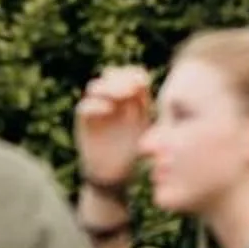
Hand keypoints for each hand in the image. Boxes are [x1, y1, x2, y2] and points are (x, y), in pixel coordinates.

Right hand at [73, 65, 152, 187]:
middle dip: (120, 78)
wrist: (114, 173)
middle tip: (130, 89)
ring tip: (118, 97)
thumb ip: (148, 112)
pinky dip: (95, 105)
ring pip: (95, 87)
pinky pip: (84, 107)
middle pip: (111, 75)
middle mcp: (110, 98)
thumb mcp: (145, 130)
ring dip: (106, 88)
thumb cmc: (133, 151)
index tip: (142, 83)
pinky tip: (108, 109)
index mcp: (128, 98)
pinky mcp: (85, 121)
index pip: (129, 75)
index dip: (134, 74)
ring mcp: (96, 108)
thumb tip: (164, 97)